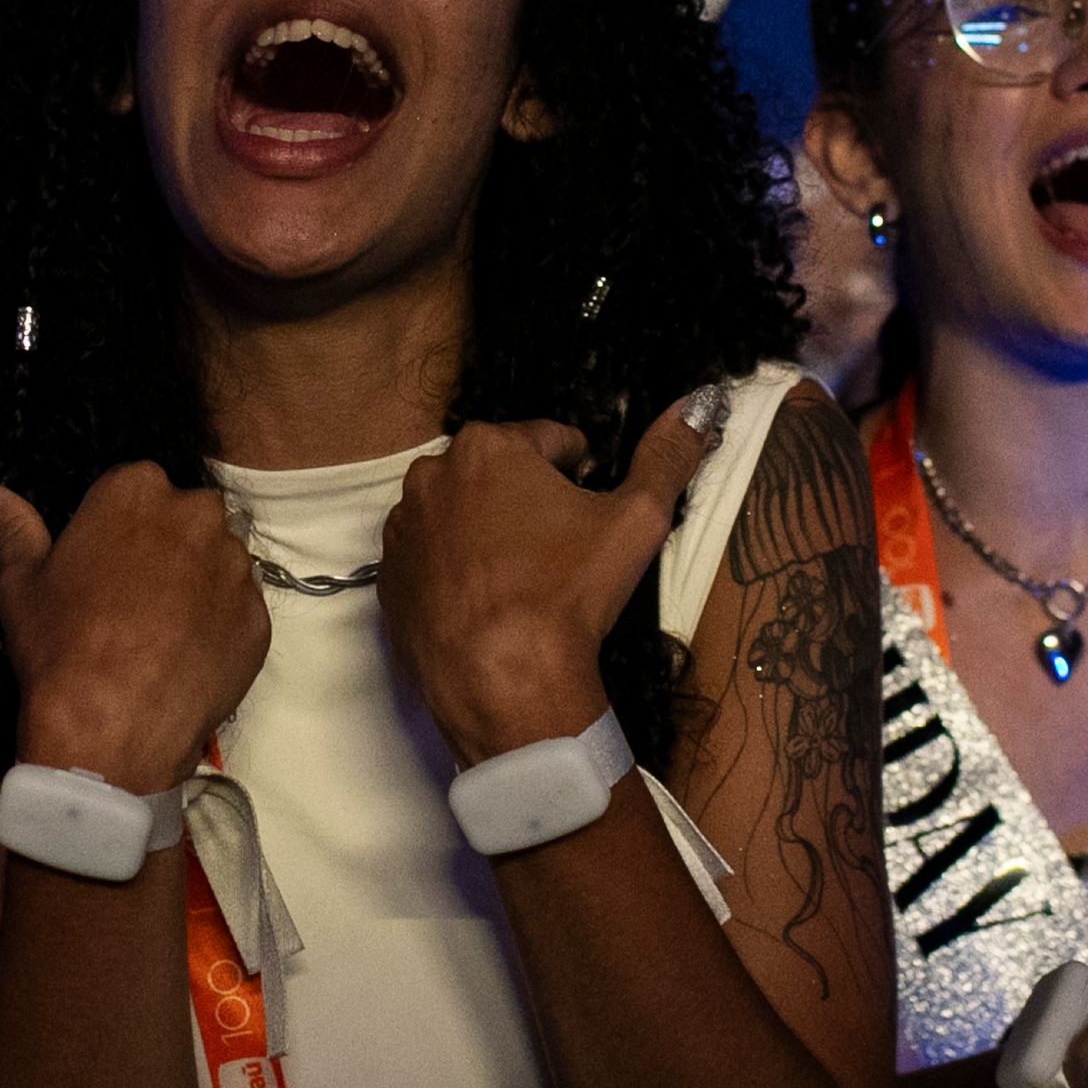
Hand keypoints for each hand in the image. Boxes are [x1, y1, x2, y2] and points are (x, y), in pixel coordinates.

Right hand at [0, 463, 269, 795]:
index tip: (99, 565)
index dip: (113, 528)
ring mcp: (235, 567)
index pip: (132, 488)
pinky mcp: (259, 618)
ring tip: (156, 634)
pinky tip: (183, 658)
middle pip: (183, 518)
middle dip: (163, 546)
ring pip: (216, 561)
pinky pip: (237, 611)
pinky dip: (217, 627)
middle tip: (128, 599)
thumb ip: (9, 525)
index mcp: (137, 490)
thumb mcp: (21, 581)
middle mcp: (198, 515)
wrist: (110, 727)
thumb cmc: (59, 645)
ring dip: (194, 584)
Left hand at [379, 395, 719, 766]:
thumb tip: (697, 407)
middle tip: (559, 552)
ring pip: (462, 515)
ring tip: (524, 581)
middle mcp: (432, 476)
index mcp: (488, 446)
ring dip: (489, 534)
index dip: (580, 475)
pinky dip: (457, 573)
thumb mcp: (637, 519)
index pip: (551, 441)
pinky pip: (432, 561)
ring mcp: (403, 530)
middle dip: (529, 501)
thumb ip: (667, 456)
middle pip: (500, 474)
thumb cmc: (567, 594)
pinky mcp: (389, 580)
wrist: (504, 680)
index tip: (588, 514)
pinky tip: (489, 605)